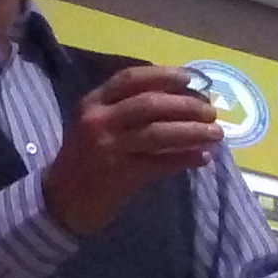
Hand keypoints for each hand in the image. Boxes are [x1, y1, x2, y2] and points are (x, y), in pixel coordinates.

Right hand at [44, 65, 223, 235]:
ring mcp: (108, 148)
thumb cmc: (84, 159)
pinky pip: (160, 164)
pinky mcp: (119, 175)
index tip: (193, 79)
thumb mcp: (95, 125)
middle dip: (187, 106)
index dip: (165, 76)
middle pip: (151, 104)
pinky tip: (201, 158)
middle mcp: (98, 120)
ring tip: (216, 135)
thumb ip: (125, 109)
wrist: (61, 201)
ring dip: (192, 132)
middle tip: (211, 112)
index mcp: (93, 102)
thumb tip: (178, 98)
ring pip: (159, 133)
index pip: (132, 78)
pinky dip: (184, 160)